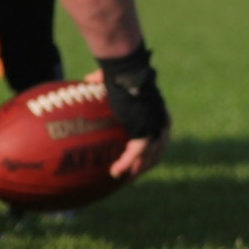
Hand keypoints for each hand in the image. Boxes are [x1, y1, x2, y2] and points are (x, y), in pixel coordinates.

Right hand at [90, 51, 169, 179]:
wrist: (126, 68)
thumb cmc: (120, 70)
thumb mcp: (113, 79)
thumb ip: (103, 82)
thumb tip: (87, 80)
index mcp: (158, 110)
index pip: (160, 135)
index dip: (151, 148)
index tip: (141, 158)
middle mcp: (161, 119)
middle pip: (158, 150)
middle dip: (146, 164)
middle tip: (132, 176)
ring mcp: (155, 126)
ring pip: (150, 156)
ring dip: (137, 169)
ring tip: (124, 179)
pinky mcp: (145, 130)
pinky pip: (136, 153)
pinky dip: (126, 164)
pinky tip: (115, 172)